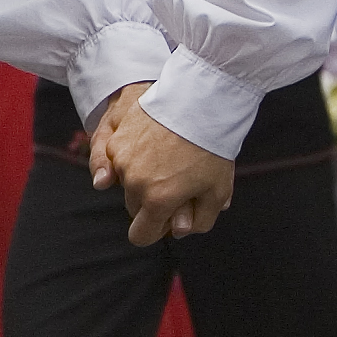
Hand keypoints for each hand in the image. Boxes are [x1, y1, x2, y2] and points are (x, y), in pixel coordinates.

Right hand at [92, 89, 233, 244]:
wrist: (200, 101)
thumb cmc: (212, 147)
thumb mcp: (218, 191)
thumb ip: (199, 221)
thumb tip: (181, 230)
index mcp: (158, 200)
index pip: (140, 235)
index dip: (155, 232)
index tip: (169, 219)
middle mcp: (134, 183)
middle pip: (134, 209)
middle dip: (151, 204)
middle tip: (176, 185)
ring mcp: (122, 160)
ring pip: (126, 184)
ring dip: (141, 180)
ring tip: (168, 161)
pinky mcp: (117, 139)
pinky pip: (119, 161)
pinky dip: (133, 159)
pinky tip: (156, 147)